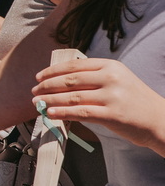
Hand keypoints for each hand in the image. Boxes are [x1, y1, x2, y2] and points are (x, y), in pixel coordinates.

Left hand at [33, 58, 164, 155]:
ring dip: (50, 99)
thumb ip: (94, 77)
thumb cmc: (135, 101)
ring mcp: (112, 96)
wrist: (160, 120)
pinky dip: (62, 112)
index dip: (53, 71)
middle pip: (70, 80)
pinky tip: (50, 113)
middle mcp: (111, 78)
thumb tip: (60, 80)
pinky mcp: (112, 114)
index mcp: (110, 66)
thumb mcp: (118, 79)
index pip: (74, 65)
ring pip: (72, 96)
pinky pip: (80, 112)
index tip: (38, 76)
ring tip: (37, 103)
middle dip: (47, 85)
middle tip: (34, 91)